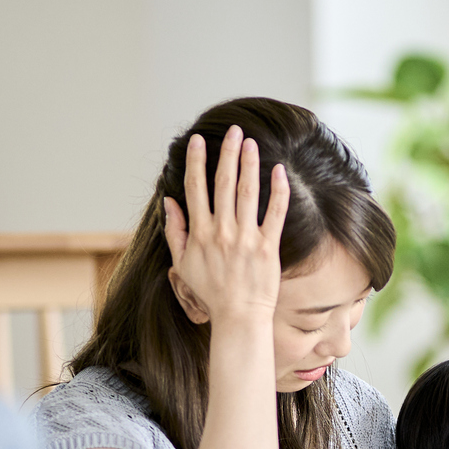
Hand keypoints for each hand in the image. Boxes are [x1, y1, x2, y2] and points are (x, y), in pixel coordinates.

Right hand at [161, 126, 289, 325]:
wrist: (239, 317)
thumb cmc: (211, 293)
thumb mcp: (183, 265)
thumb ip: (174, 232)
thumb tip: (169, 202)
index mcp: (200, 233)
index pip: (195, 188)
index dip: (197, 162)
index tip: (199, 141)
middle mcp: (222, 232)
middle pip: (223, 183)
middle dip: (227, 153)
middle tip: (232, 130)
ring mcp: (246, 238)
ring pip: (247, 192)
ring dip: (248, 164)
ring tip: (250, 142)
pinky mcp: (268, 247)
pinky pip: (275, 213)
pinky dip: (278, 191)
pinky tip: (279, 171)